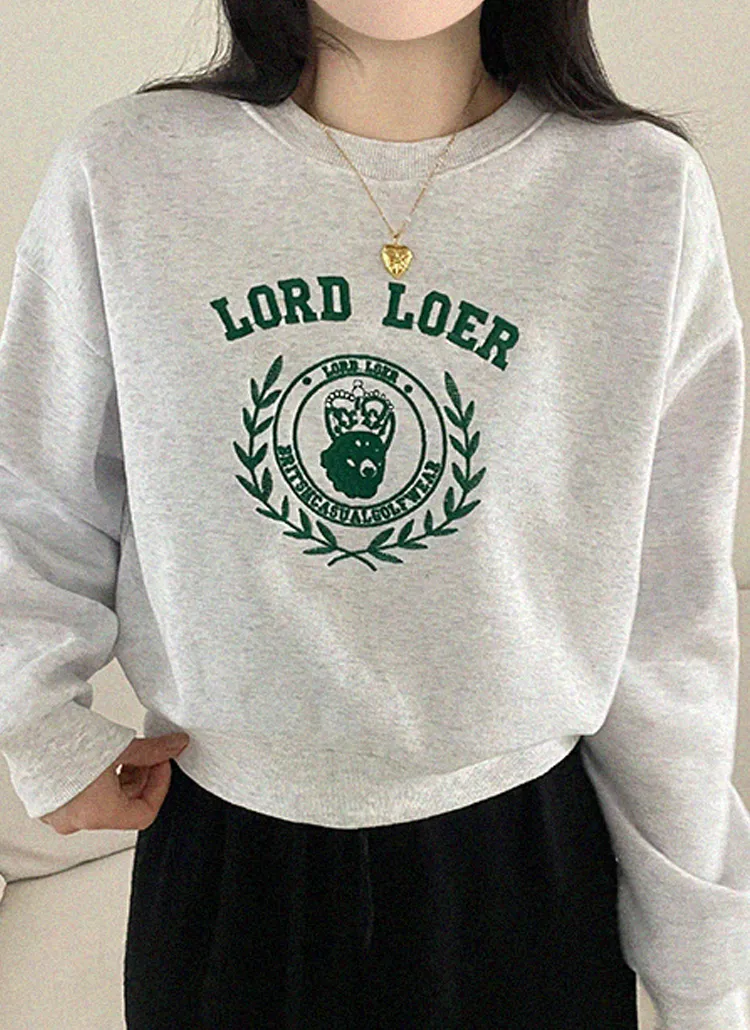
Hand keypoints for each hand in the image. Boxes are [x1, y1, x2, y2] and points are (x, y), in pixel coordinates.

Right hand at [38, 732, 189, 833]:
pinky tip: (100, 759)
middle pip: (123, 808)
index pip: (144, 814)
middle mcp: (76, 821)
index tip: (162, 765)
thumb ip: (154, 751)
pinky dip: (97, 783)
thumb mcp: (121, 745)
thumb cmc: (67, 739)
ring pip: (102, 804)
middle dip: (140, 780)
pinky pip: (80, 800)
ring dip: (120, 780)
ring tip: (122, 754)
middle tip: (146, 756)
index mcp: (97, 814)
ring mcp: (58, 815)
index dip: (159, 787)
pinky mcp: (47, 803)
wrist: (31, 727)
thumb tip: (177, 745)